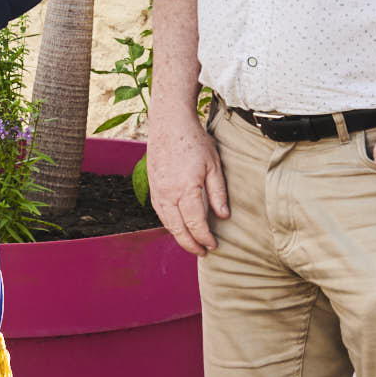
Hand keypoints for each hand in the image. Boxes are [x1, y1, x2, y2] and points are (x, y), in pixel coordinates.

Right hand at [148, 106, 228, 256]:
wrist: (169, 123)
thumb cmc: (194, 141)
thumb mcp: (214, 165)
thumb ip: (218, 193)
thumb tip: (223, 216)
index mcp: (185, 190)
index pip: (195, 224)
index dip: (205, 238)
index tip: (214, 245)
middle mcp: (168, 194)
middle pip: (178, 229)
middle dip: (191, 244)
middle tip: (203, 252)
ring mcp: (157, 191)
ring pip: (167, 223)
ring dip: (179, 236)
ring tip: (192, 244)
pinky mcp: (152, 186)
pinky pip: (160, 212)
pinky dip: (169, 224)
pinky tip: (178, 226)